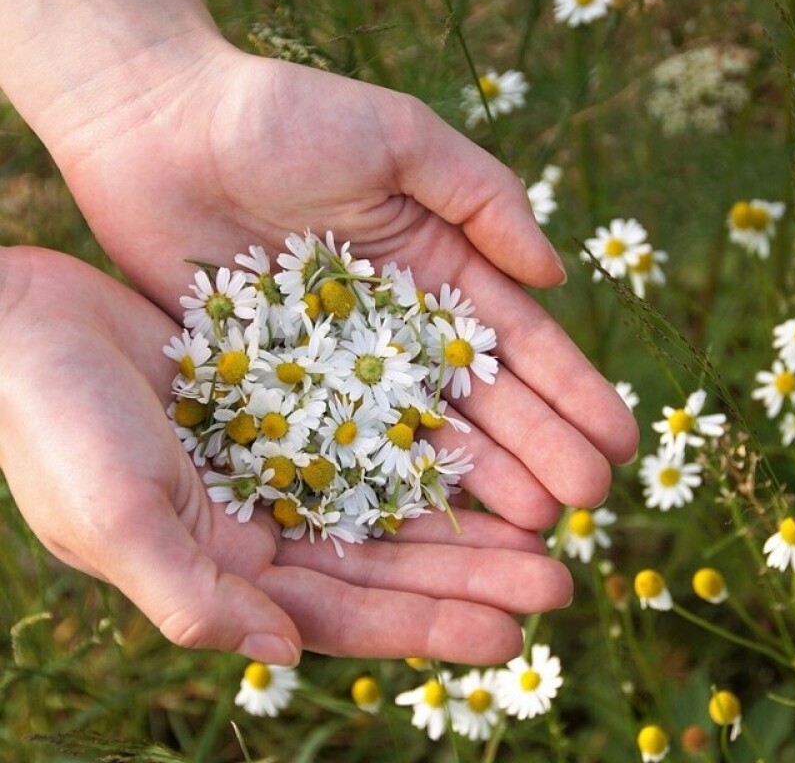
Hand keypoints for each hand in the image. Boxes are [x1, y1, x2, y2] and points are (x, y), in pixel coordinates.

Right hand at [0, 247, 573, 664]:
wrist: (24, 326)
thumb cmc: (53, 423)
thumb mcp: (113, 518)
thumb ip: (194, 595)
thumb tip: (285, 652)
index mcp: (225, 565)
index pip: (346, 611)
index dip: (428, 625)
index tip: (512, 634)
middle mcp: (261, 520)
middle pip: (387, 560)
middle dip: (470, 575)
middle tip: (557, 578)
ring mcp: (278, 457)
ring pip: (391, 496)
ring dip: (464, 512)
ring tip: (544, 523)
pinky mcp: (285, 398)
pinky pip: (371, 426)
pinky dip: (425, 440)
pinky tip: (480, 443)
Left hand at [51, 51, 635, 525]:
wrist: (160, 131)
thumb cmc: (282, 118)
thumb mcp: (401, 139)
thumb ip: (483, 198)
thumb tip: (556, 272)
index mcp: (434, 269)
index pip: (516, 341)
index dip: (570, 389)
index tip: (618, 437)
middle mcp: (395, 328)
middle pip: (478, 400)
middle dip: (537, 448)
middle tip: (585, 502)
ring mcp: (338, 366)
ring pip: (418, 435)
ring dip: (476, 479)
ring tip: (530, 526)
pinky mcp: (276, 387)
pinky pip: (336, 444)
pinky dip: (378, 484)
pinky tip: (424, 524)